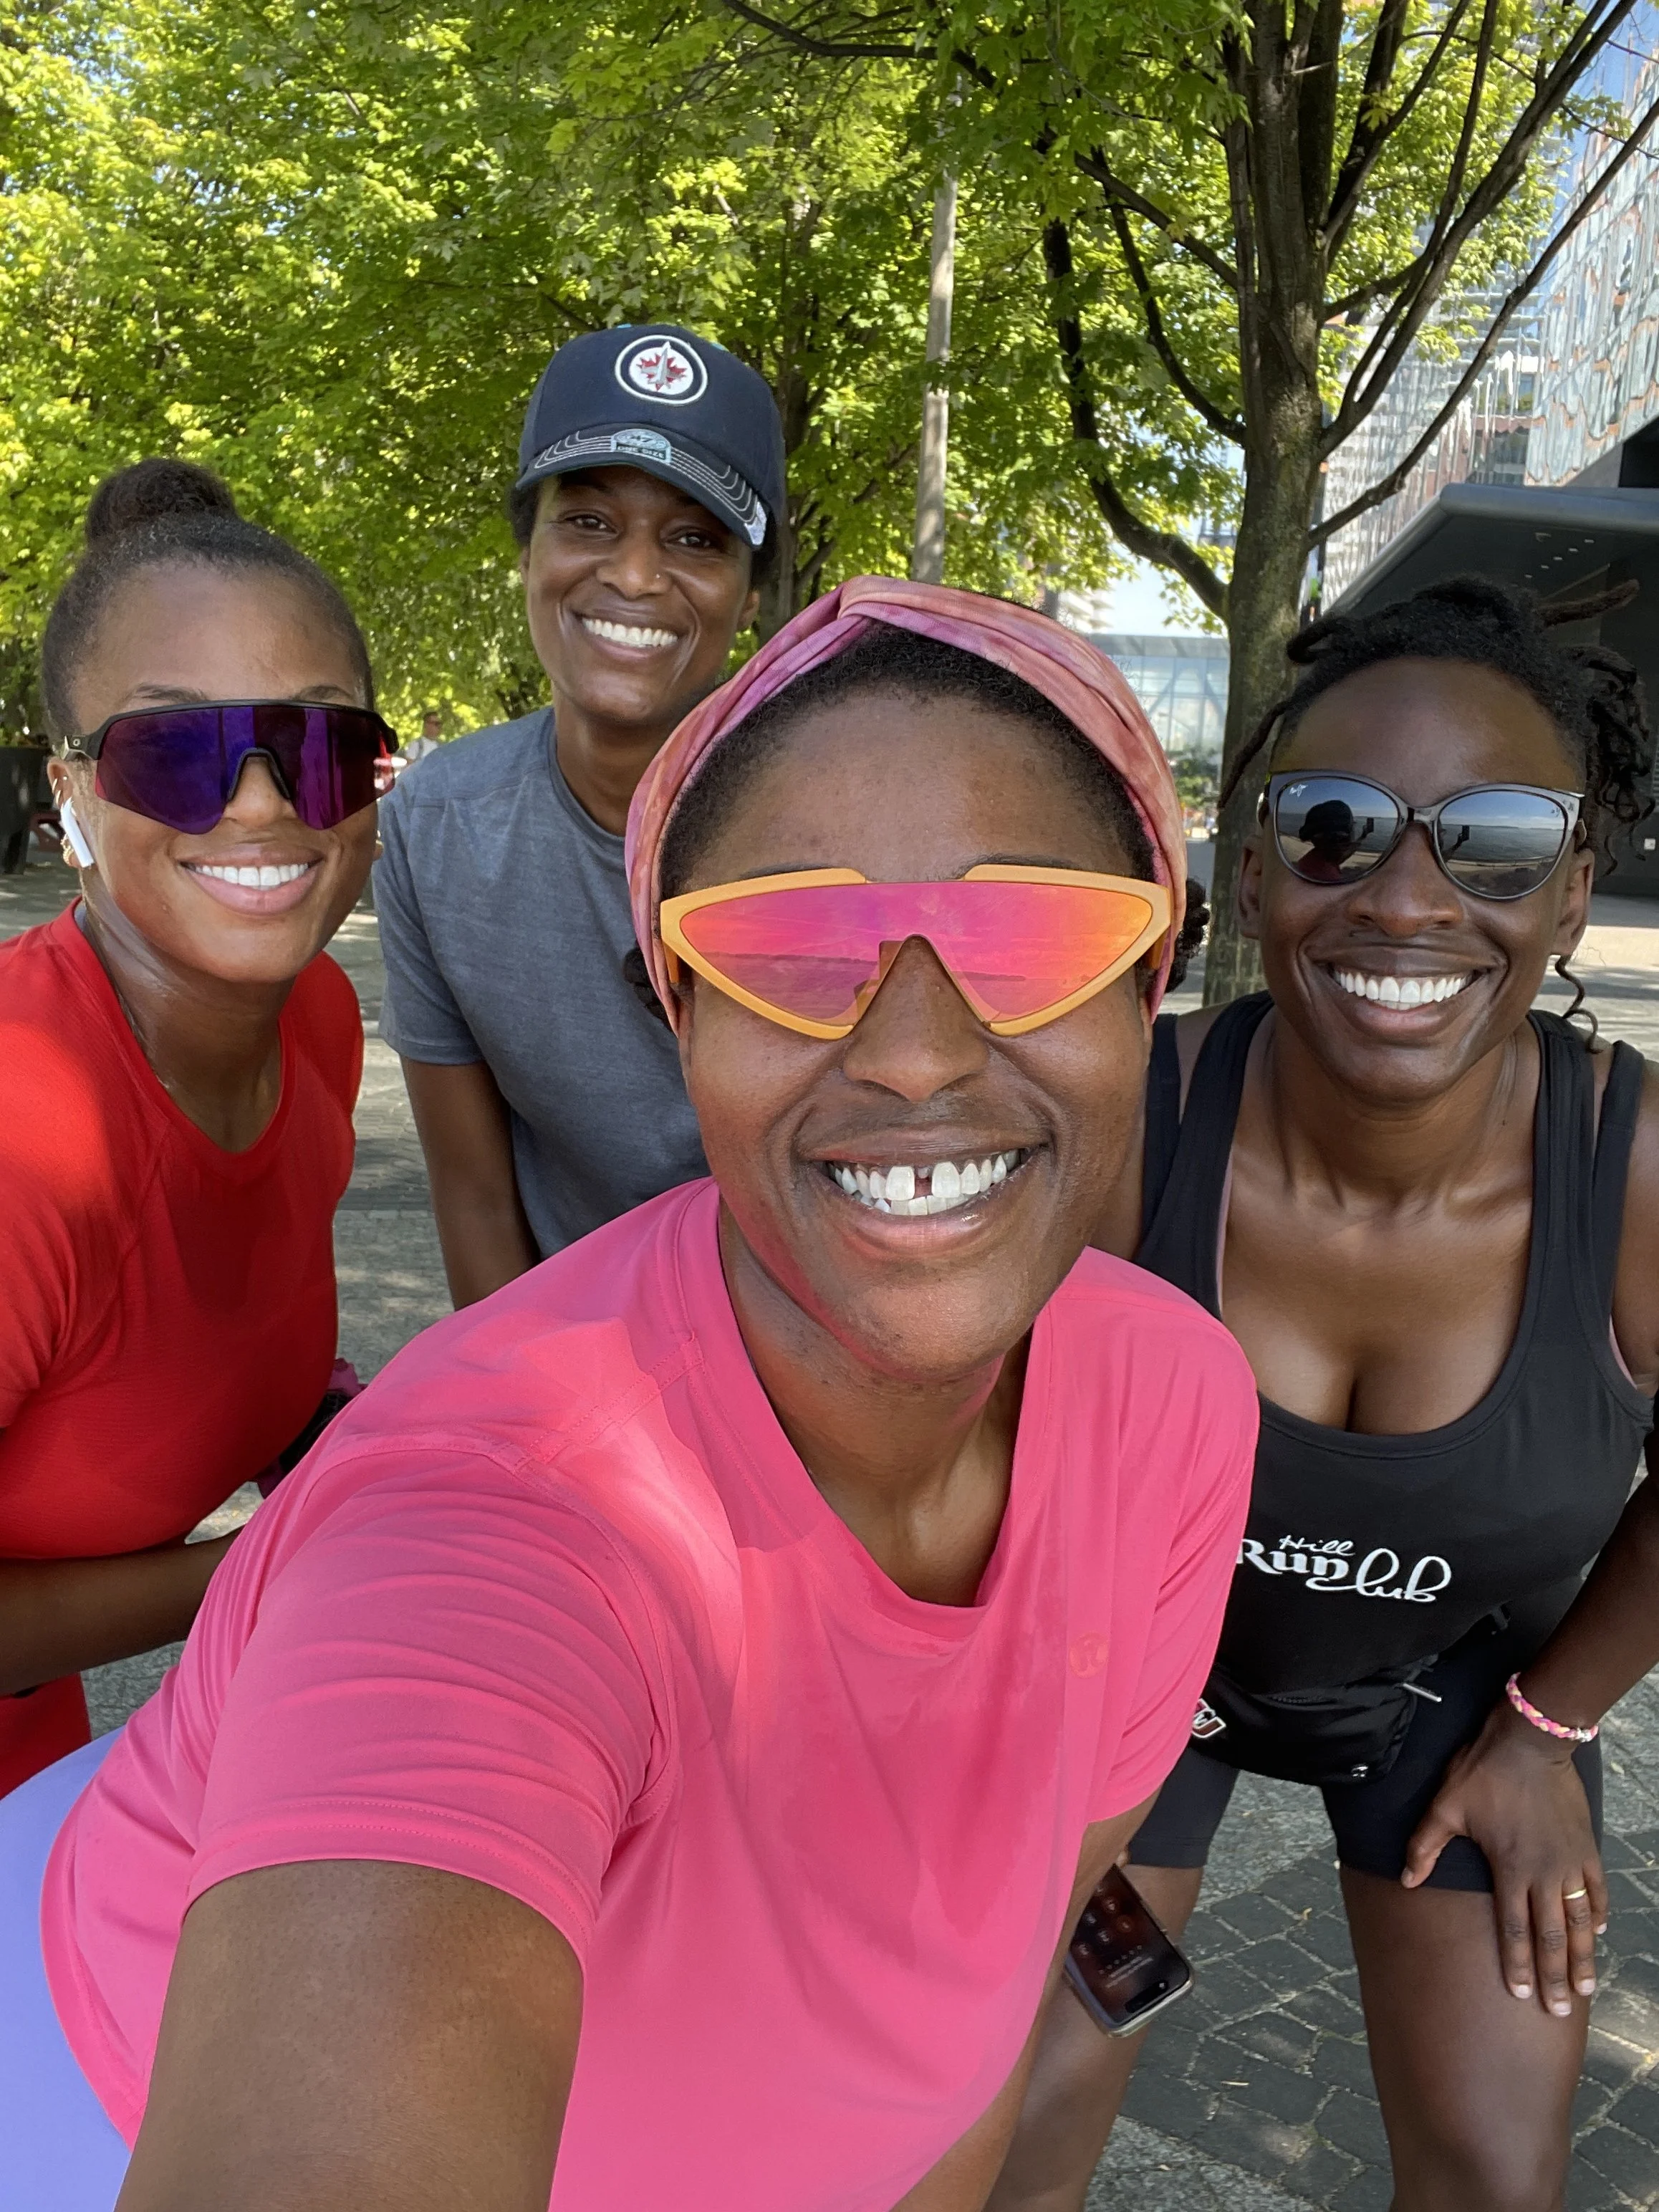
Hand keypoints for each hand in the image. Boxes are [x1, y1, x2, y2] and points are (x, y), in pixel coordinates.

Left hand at [1403, 1699, 1605, 2015]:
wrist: (1529, 1741)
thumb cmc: (1482, 1773)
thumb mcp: (1446, 1806)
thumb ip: (1425, 1846)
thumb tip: (1405, 1881)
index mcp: (1509, 1870)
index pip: (1514, 1931)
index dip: (1517, 1966)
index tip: (1520, 1996)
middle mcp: (1543, 1874)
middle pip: (1551, 1937)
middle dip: (1554, 1977)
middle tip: (1559, 2011)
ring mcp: (1569, 1862)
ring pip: (1580, 1921)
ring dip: (1583, 1956)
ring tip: (1586, 1988)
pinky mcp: (1586, 1846)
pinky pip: (1596, 1889)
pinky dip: (1599, 1913)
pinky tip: (1601, 1932)